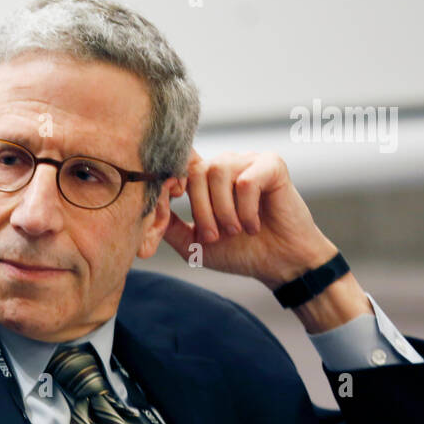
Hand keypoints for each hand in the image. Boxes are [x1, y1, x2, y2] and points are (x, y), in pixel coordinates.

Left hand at [160, 148, 337, 289]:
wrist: (278, 263)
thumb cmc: (239, 251)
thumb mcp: (193, 242)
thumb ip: (167, 224)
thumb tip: (144, 207)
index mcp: (205, 177)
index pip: (179, 165)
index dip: (172, 184)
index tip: (177, 208)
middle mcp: (225, 163)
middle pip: (196, 171)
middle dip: (201, 209)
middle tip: (216, 236)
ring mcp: (248, 160)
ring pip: (218, 173)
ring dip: (224, 211)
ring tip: (236, 231)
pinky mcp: (272, 165)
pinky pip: (246, 181)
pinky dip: (247, 209)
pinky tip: (254, 225)